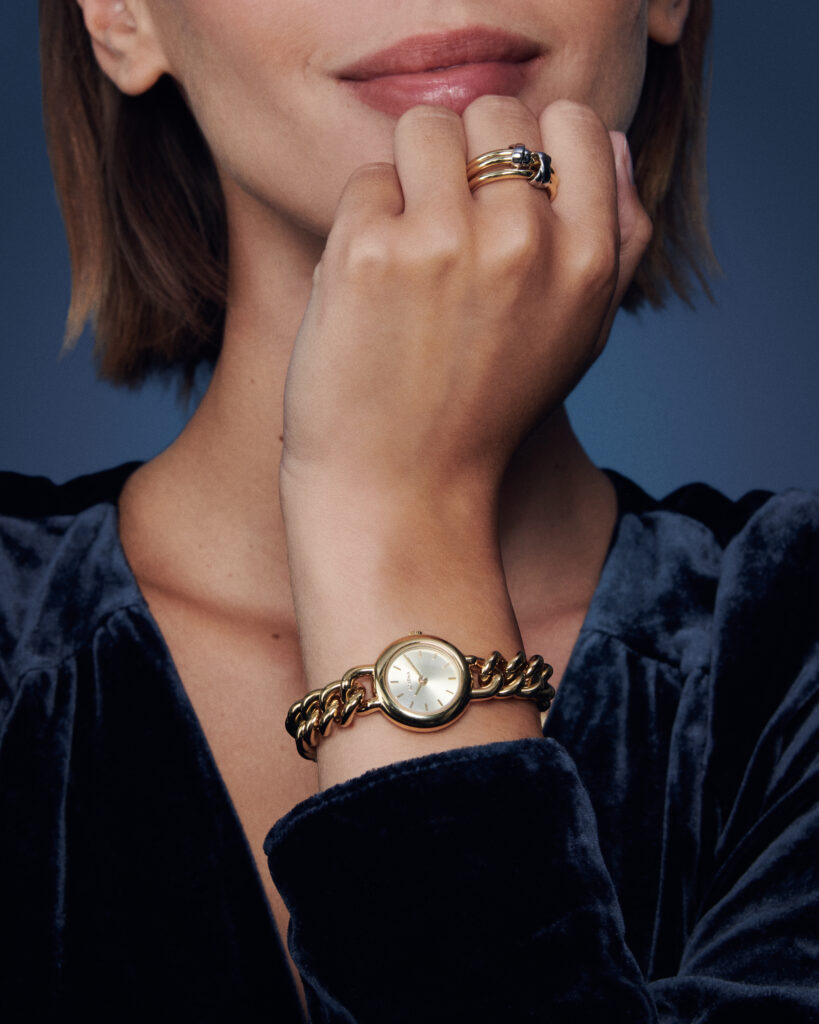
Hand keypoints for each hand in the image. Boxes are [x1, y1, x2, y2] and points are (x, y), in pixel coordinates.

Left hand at [278, 97, 651, 776]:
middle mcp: (524, 242)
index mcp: (587, 260)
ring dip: (408, 179)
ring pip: (423, 129)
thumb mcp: (577, 336)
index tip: (501, 195)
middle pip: (494, 111)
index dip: (531, 146)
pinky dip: (361, 223)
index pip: (573, 121)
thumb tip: (605, 140)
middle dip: (465, 156)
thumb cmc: (486, 412)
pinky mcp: (369, 255)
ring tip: (406, 254)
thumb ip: (613, 238)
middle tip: (446, 228)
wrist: (402, 489)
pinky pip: (366, 182)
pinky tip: (369, 287)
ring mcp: (445, 244)